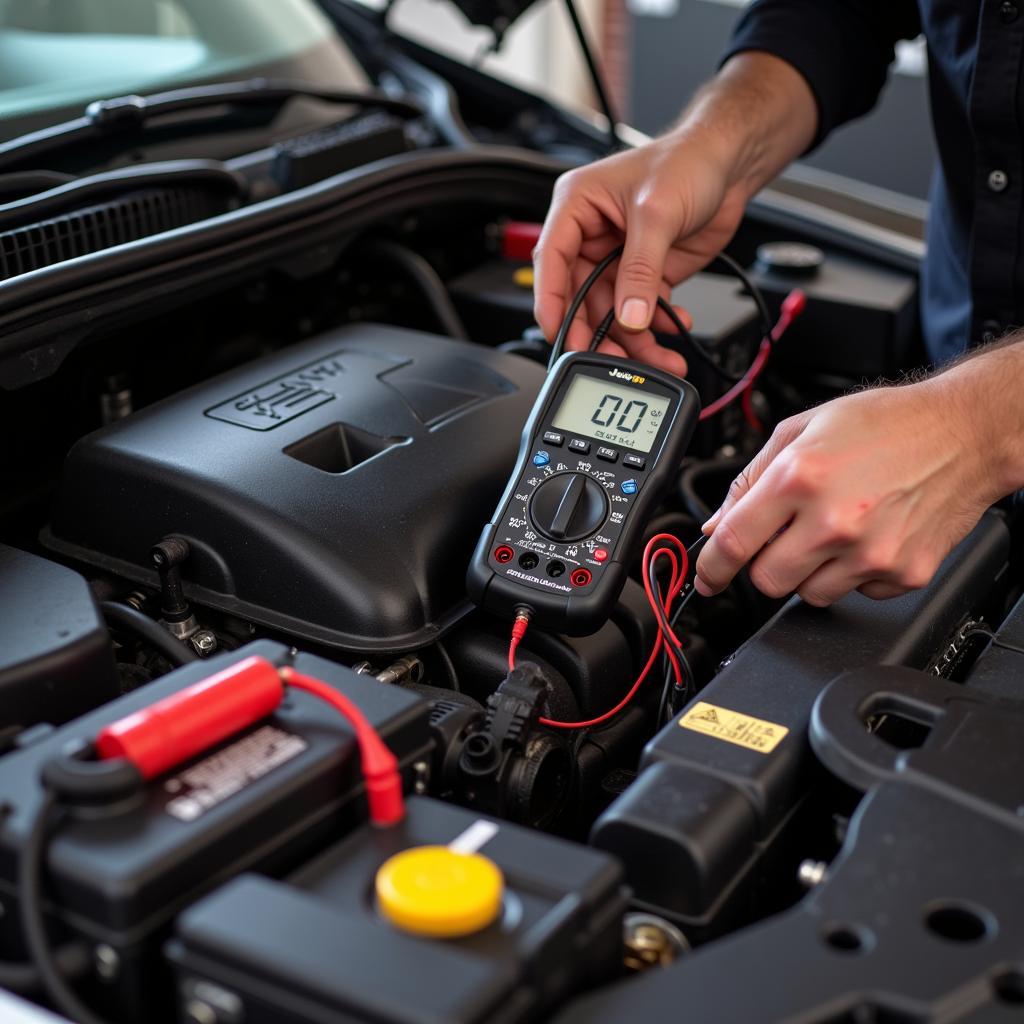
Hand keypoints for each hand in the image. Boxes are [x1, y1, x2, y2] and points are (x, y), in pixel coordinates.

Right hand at [532, 130, 746, 375]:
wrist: (731, 164)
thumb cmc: (687, 162)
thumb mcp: (656, 213)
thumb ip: (640, 270)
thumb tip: (629, 316)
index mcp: (577, 207)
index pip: (551, 261)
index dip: (551, 301)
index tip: (559, 333)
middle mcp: (592, 236)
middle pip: (580, 297)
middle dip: (595, 330)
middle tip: (607, 357)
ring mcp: (618, 259)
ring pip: (612, 312)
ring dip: (633, 339)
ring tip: (655, 356)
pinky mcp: (645, 275)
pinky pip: (641, 312)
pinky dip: (656, 327)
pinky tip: (673, 328)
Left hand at [694, 378, 1003, 605]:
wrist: (963, 433)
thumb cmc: (884, 424)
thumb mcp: (802, 431)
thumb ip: (749, 479)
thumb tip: (716, 525)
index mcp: (799, 478)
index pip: (732, 543)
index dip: (710, 568)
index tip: (706, 577)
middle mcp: (833, 520)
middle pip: (766, 581)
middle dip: (764, 564)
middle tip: (785, 538)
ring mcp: (871, 553)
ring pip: (808, 595)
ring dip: (809, 571)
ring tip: (833, 530)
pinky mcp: (903, 573)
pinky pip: (856, 594)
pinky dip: (853, 574)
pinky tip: (867, 536)